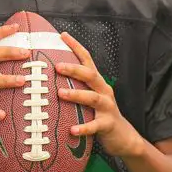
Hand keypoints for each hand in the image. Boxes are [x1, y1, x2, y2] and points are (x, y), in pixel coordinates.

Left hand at [56, 32, 143, 159]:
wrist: (122, 136)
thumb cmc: (99, 114)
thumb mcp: (89, 97)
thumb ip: (75, 87)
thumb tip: (48, 79)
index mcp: (97, 82)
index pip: (87, 59)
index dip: (76, 46)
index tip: (62, 35)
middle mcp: (103, 91)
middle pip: (90, 75)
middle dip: (74, 69)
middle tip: (57, 66)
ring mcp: (107, 107)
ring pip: (92, 98)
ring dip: (76, 95)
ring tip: (60, 93)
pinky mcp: (107, 124)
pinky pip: (95, 125)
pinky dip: (84, 127)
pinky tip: (73, 130)